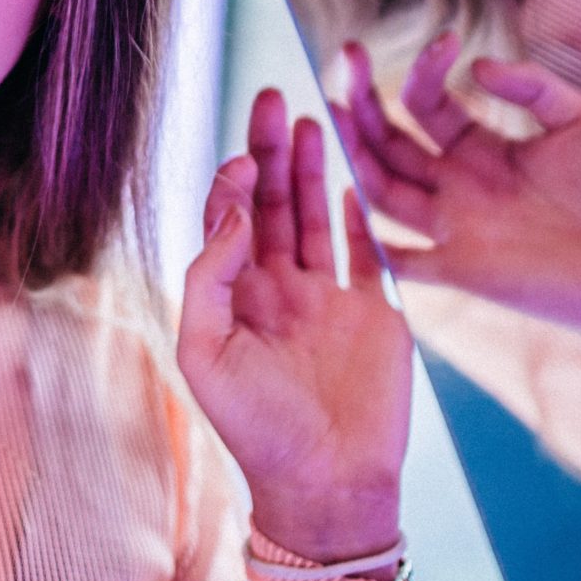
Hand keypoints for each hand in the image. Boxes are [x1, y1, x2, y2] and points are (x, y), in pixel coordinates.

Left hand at [177, 87, 412, 561]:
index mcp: (234, 298)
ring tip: (308, 119)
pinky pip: (366, 253)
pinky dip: (359, 215)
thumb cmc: (255, 429)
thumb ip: (209, 278)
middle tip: (271, 96)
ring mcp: (327, 299)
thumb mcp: (206, 354)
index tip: (243, 156)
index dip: (232, 182)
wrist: (327, 484)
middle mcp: (278, 290)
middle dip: (269, 151)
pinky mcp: (373, 312)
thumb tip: (231, 213)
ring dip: (310, 169)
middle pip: (271, 204)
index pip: (228, 221)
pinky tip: (353, 177)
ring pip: (315, 217)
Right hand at [329, 38, 580, 371]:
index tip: (446, 40)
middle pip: (387, 141)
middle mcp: (454, 184)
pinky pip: (403, 259)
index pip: (426, 103)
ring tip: (335, 109)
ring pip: (382, 188)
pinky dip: (372, 240)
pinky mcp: (460, 271)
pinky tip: (348, 204)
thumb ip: (533, 86)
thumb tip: (476, 64)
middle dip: (362, 98)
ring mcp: (452, 227)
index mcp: (478, 148)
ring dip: (356, 152)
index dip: (425, 70)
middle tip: (345, 55)